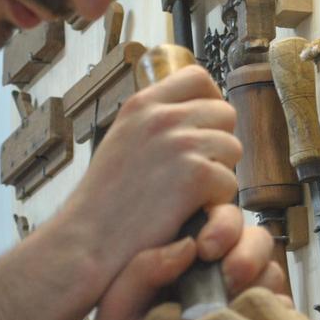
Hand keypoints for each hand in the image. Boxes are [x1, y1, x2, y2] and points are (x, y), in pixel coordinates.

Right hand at [62, 66, 242, 281]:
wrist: (87, 243)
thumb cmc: (104, 204)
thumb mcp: (123, 142)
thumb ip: (154, 124)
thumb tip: (192, 114)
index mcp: (141, 104)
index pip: (196, 77)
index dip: (210, 101)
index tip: (205, 127)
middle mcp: (161, 117)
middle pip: (224, 112)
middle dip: (218, 143)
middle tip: (197, 173)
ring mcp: (179, 143)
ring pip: (232, 148)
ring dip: (219, 174)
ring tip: (188, 196)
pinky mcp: (195, 175)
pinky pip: (229, 182)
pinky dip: (216, 203)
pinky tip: (188, 212)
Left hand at [70, 204, 286, 319]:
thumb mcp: (119, 301)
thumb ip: (144, 268)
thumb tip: (188, 246)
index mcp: (188, 251)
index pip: (220, 217)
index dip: (223, 224)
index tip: (205, 248)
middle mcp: (219, 270)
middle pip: (256, 239)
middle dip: (249, 252)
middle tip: (229, 277)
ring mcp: (240, 299)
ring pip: (272, 272)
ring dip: (262, 282)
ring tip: (237, 306)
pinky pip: (280, 314)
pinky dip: (277, 315)